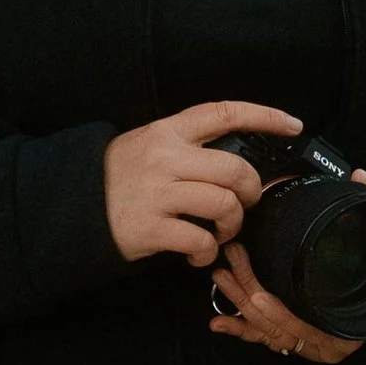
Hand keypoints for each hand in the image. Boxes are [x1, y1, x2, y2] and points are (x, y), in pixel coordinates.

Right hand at [103, 100, 300, 266]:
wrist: (73, 205)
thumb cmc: (119, 176)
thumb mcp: (149, 144)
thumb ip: (187, 145)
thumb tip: (235, 161)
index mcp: (168, 130)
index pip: (224, 112)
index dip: (264, 116)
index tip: (293, 124)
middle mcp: (165, 157)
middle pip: (235, 169)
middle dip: (252, 192)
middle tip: (245, 204)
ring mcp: (157, 192)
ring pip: (224, 205)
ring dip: (232, 225)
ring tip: (219, 232)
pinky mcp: (151, 227)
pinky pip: (200, 240)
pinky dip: (207, 251)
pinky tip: (197, 252)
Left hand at [208, 163, 365, 364]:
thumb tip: (362, 177)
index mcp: (344, 330)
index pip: (305, 328)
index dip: (280, 314)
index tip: (258, 295)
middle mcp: (325, 344)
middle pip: (278, 327)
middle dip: (249, 296)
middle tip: (231, 264)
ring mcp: (309, 344)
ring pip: (266, 333)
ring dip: (240, 306)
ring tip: (221, 278)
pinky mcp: (297, 340)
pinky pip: (266, 339)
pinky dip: (242, 330)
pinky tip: (219, 323)